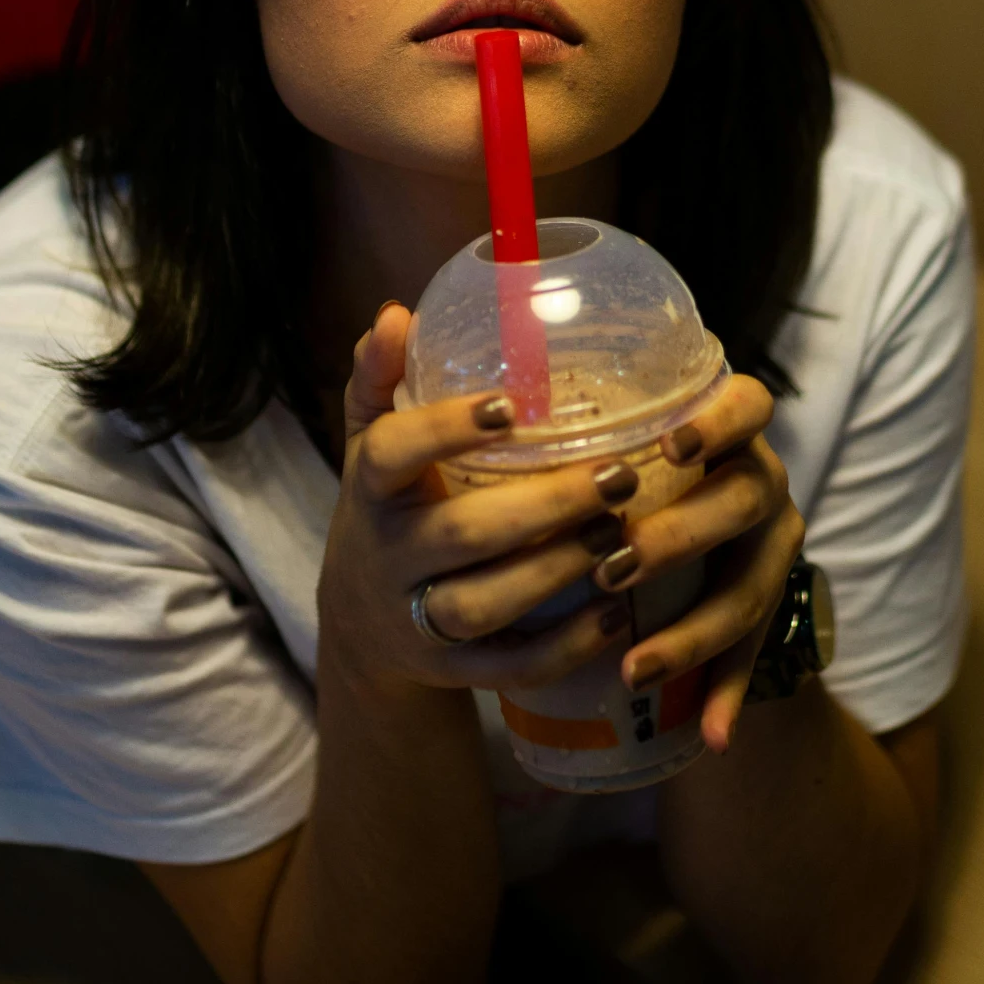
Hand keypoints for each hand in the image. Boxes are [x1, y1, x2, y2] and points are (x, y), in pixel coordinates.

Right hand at [317, 303, 645, 694]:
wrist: (361, 624)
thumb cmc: (390, 506)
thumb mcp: (371, 443)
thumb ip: (380, 378)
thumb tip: (397, 313)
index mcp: (372, 489)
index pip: (394, 453)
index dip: (445, 429)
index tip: (510, 406)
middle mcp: (387, 556)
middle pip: (461, 533)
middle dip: (544, 508)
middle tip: (618, 474)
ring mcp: (415, 620)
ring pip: (485, 605)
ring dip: (558, 573)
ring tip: (622, 538)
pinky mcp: (450, 671)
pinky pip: (509, 667)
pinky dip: (565, 646)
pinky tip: (619, 613)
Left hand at [589, 374, 803, 753]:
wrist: (690, 525)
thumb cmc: (618, 462)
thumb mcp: (611, 429)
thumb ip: (563, 413)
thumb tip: (436, 348)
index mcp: (730, 431)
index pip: (748, 405)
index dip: (718, 423)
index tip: (669, 445)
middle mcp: (760, 481)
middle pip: (744, 500)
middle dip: (681, 536)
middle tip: (616, 566)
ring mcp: (771, 546)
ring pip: (751, 589)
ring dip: (693, 634)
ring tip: (636, 669)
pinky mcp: (768, 604)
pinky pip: (753, 654)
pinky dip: (728, 694)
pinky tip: (709, 736)